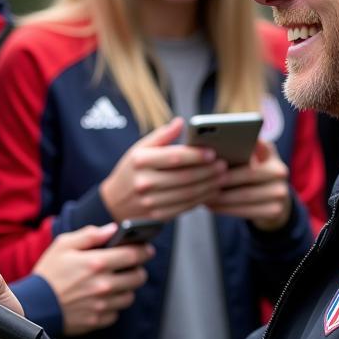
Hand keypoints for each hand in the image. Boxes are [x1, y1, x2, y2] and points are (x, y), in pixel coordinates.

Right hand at [32, 224, 152, 334]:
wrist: (34, 306)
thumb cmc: (49, 273)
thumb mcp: (64, 245)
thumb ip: (90, 234)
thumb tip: (113, 229)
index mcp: (96, 262)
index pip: (133, 255)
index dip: (144, 250)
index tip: (146, 248)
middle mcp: (103, 284)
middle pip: (138, 277)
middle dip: (138, 269)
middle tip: (133, 266)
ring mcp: (101, 304)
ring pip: (129, 296)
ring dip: (127, 288)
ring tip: (117, 282)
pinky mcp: (98, 320)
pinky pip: (116, 312)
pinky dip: (113, 304)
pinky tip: (103, 297)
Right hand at [99, 117, 226, 222]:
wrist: (114, 203)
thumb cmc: (131, 170)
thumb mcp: (138, 149)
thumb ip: (161, 136)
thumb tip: (180, 122)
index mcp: (140, 161)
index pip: (173, 157)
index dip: (196, 155)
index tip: (213, 152)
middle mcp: (144, 182)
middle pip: (184, 177)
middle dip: (208, 172)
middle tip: (224, 166)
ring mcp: (150, 201)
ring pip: (187, 194)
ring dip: (209, 186)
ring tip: (223, 178)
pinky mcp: (157, 215)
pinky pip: (184, 207)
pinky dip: (201, 199)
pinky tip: (212, 191)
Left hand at [204, 139, 291, 230]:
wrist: (273, 201)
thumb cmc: (249, 175)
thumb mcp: (248, 159)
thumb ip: (236, 150)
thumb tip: (208, 148)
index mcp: (270, 152)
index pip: (257, 145)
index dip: (241, 146)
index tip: (217, 151)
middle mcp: (279, 171)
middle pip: (248, 173)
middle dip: (223, 178)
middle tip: (202, 180)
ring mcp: (280, 192)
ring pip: (245, 195)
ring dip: (220, 197)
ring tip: (202, 195)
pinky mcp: (276, 210)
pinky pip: (246, 211)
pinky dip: (226, 209)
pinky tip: (211, 206)